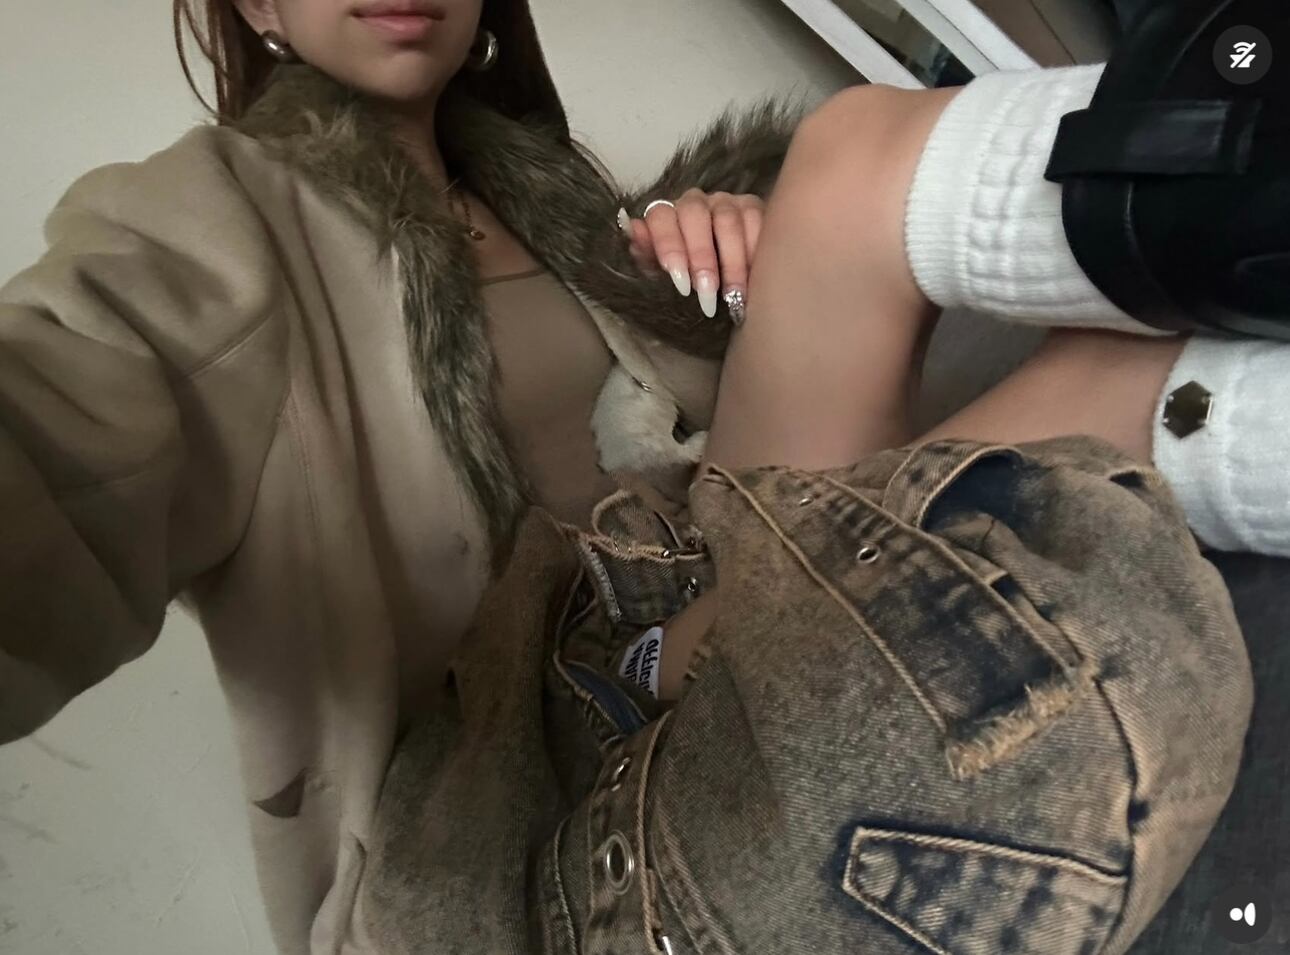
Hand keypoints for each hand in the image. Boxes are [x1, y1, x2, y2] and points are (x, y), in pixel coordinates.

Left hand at [618, 188, 764, 319]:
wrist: (719, 284)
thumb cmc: (685, 281)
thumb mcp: (662, 276)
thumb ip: (646, 255)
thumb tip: (631, 228)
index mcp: (667, 215)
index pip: (661, 216)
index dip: (668, 245)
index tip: (679, 281)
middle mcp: (696, 202)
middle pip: (695, 213)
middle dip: (701, 255)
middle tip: (706, 293)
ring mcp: (728, 202)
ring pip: (729, 219)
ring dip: (731, 261)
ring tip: (733, 296)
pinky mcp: (756, 209)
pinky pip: (759, 223)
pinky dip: (755, 253)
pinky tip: (755, 280)